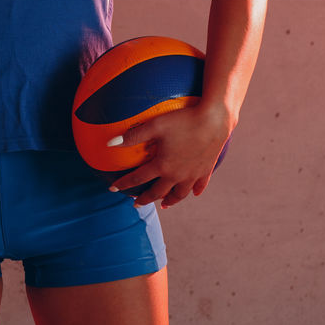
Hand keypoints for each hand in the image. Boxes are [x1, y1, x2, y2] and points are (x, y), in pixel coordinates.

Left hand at [107, 103, 232, 207]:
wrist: (215, 120)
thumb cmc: (183, 120)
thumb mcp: (155, 125)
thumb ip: (133, 135)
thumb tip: (110, 143)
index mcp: (163, 166)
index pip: (138, 178)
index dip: (124, 184)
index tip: (113, 188)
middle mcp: (177, 175)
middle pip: (158, 192)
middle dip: (145, 199)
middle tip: (136, 203)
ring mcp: (193, 175)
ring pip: (179, 194)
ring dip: (170, 200)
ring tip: (164, 204)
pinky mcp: (206, 170)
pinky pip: (199, 186)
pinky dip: (194, 191)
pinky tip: (193, 193)